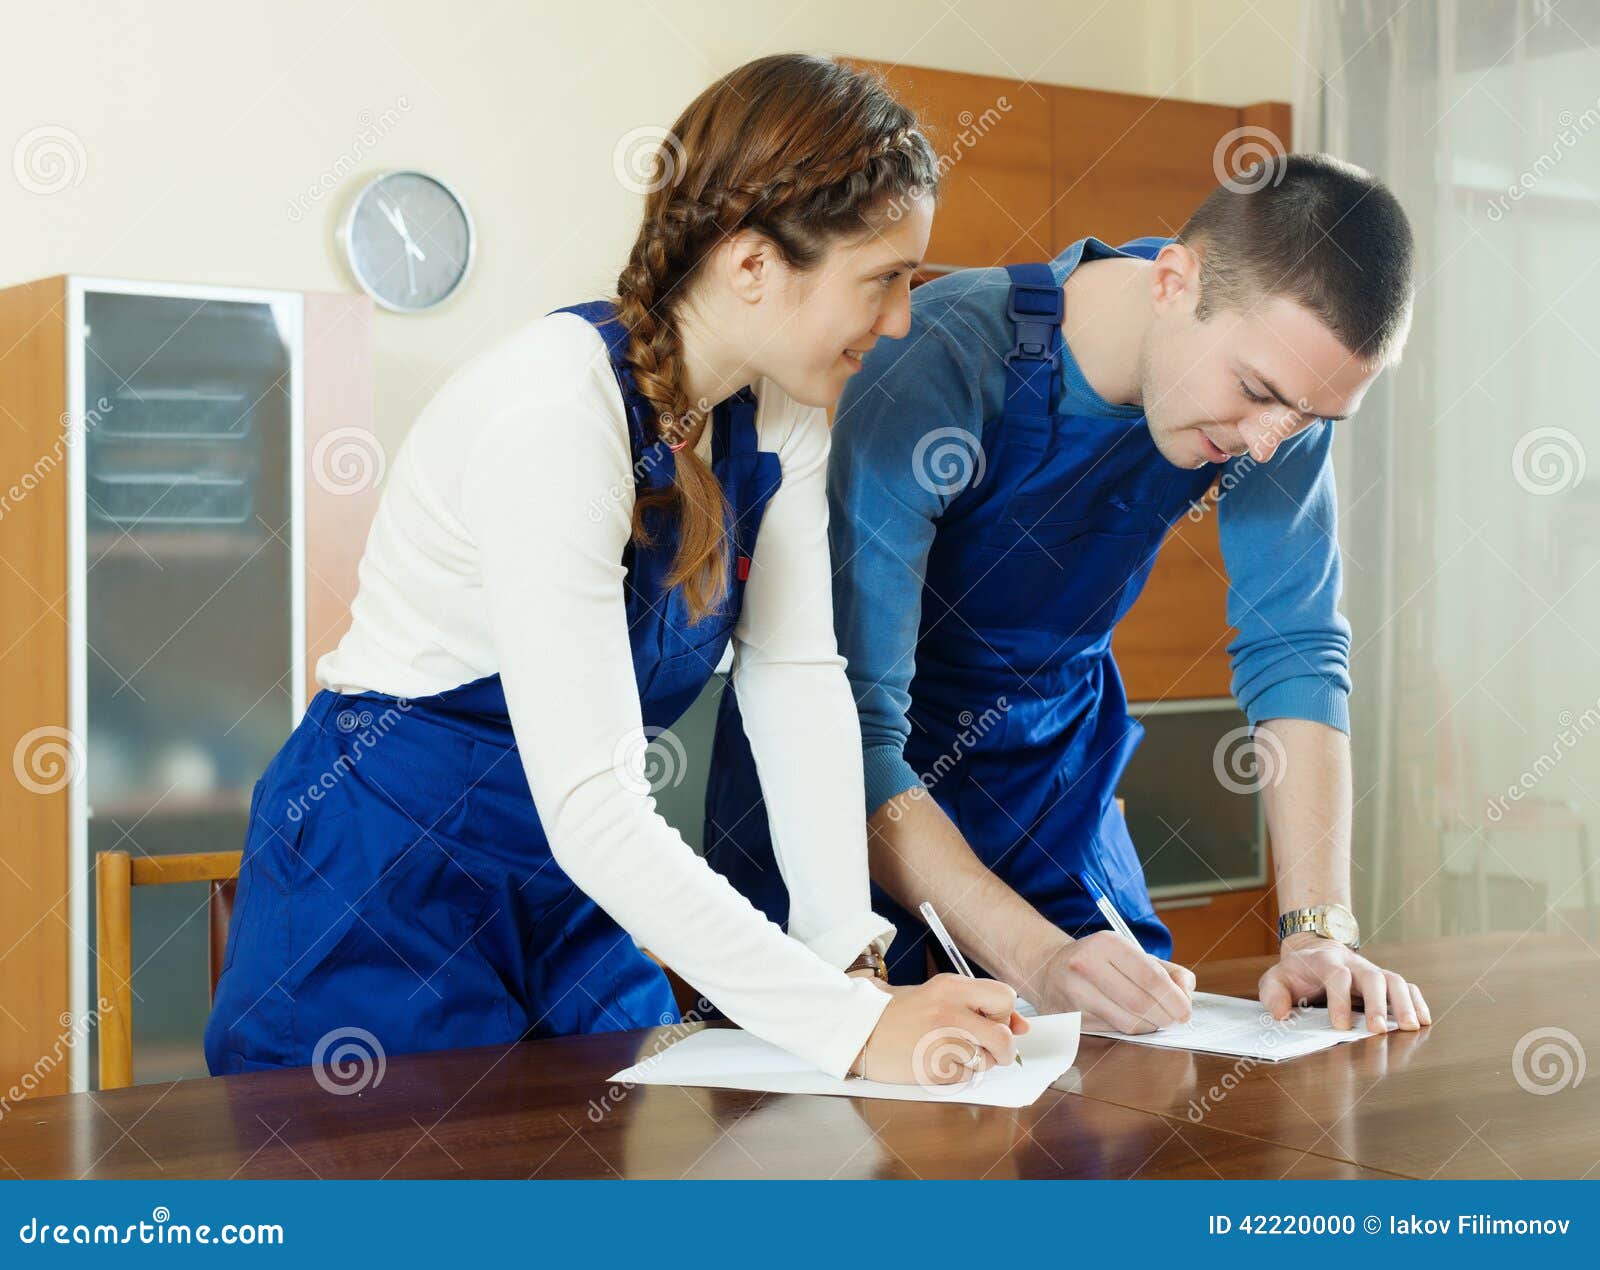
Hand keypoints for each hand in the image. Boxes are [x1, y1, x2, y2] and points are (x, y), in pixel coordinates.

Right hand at [850, 973, 1029, 1083]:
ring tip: (952, 1052)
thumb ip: (978, 1005)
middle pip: (1003, 1036)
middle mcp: (950, 1011)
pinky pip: (967, 1077)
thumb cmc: (900, 1013)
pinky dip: (959, 1075)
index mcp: (952, 987)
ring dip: (979, 1062)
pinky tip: (937, 1062)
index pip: (1005, 998)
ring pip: (987, 1060)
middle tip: (988, 1049)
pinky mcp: (934, 1068)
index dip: (1005, 1014)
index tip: (997, 1022)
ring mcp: (941, 1041)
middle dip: (1003, 1048)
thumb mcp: (938, 995)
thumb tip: (1022, 1027)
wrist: (859, 1030)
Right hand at [1037, 932, 1194, 1032]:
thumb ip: (1167, 969)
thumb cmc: (1099, 961)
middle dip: (1165, 1017)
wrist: (1048, 968)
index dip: (1174, 999)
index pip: (1150, 977)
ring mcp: (1074, 993)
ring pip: (1127, 1023)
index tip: (1185, 1010)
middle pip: (1140, 1004)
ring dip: (1149, 1026)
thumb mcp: (1131, 952)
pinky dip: (1130, 1031)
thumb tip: (1186, 991)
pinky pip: (1112, 1032)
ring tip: (1153, 1019)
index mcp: (1106, 944)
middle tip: (1173, 1019)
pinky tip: (1132, 1021)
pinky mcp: (1069, 1017)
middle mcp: (1085, 966)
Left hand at [1259, 934, 1430, 1031]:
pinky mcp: (1384, 981)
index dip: (1339, 1000)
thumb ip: (1273, 994)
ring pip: (1394, 980)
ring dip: (1404, 1003)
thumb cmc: (1297, 973)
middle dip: (1376, 1003)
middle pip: (1371, 977)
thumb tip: (1281, 1014)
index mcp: (1325, 962)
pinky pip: (1406, 987)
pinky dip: (1417, 1001)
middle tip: (1378, 1030)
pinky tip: (1424, 1020)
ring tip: (1411, 1027)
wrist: (1315, 953)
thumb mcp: (1276, 978)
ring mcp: (1371, 971)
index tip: (1341, 1026)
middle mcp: (1353, 964)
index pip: (1336, 976)